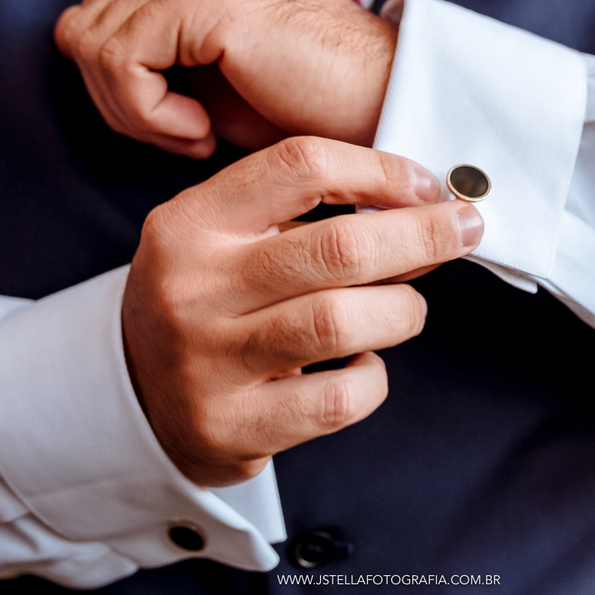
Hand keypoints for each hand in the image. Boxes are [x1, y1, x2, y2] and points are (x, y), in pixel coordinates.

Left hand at [55, 0, 395, 156]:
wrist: (385, 103)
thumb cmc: (309, 104)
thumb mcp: (214, 73)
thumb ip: (155, 56)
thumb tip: (93, 69)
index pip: (95, 20)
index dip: (121, 91)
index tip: (181, 126)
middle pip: (82, 31)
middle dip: (122, 103)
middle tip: (186, 134)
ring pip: (91, 47)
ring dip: (135, 112)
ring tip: (197, 132)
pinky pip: (120, 62)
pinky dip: (149, 114)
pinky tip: (203, 129)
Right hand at [123, 137, 483, 486]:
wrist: (132, 395)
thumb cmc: (204, 301)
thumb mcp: (222, 236)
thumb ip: (302, 215)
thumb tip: (420, 206)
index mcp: (190, 224)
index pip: (300, 167)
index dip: (380, 171)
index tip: (428, 186)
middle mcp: (193, 289)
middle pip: (338, 248)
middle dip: (421, 236)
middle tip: (462, 231)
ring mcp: (208, 362)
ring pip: (343, 322)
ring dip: (401, 310)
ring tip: (407, 309)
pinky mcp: (231, 427)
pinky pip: (338, 399)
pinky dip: (371, 378)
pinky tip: (362, 365)